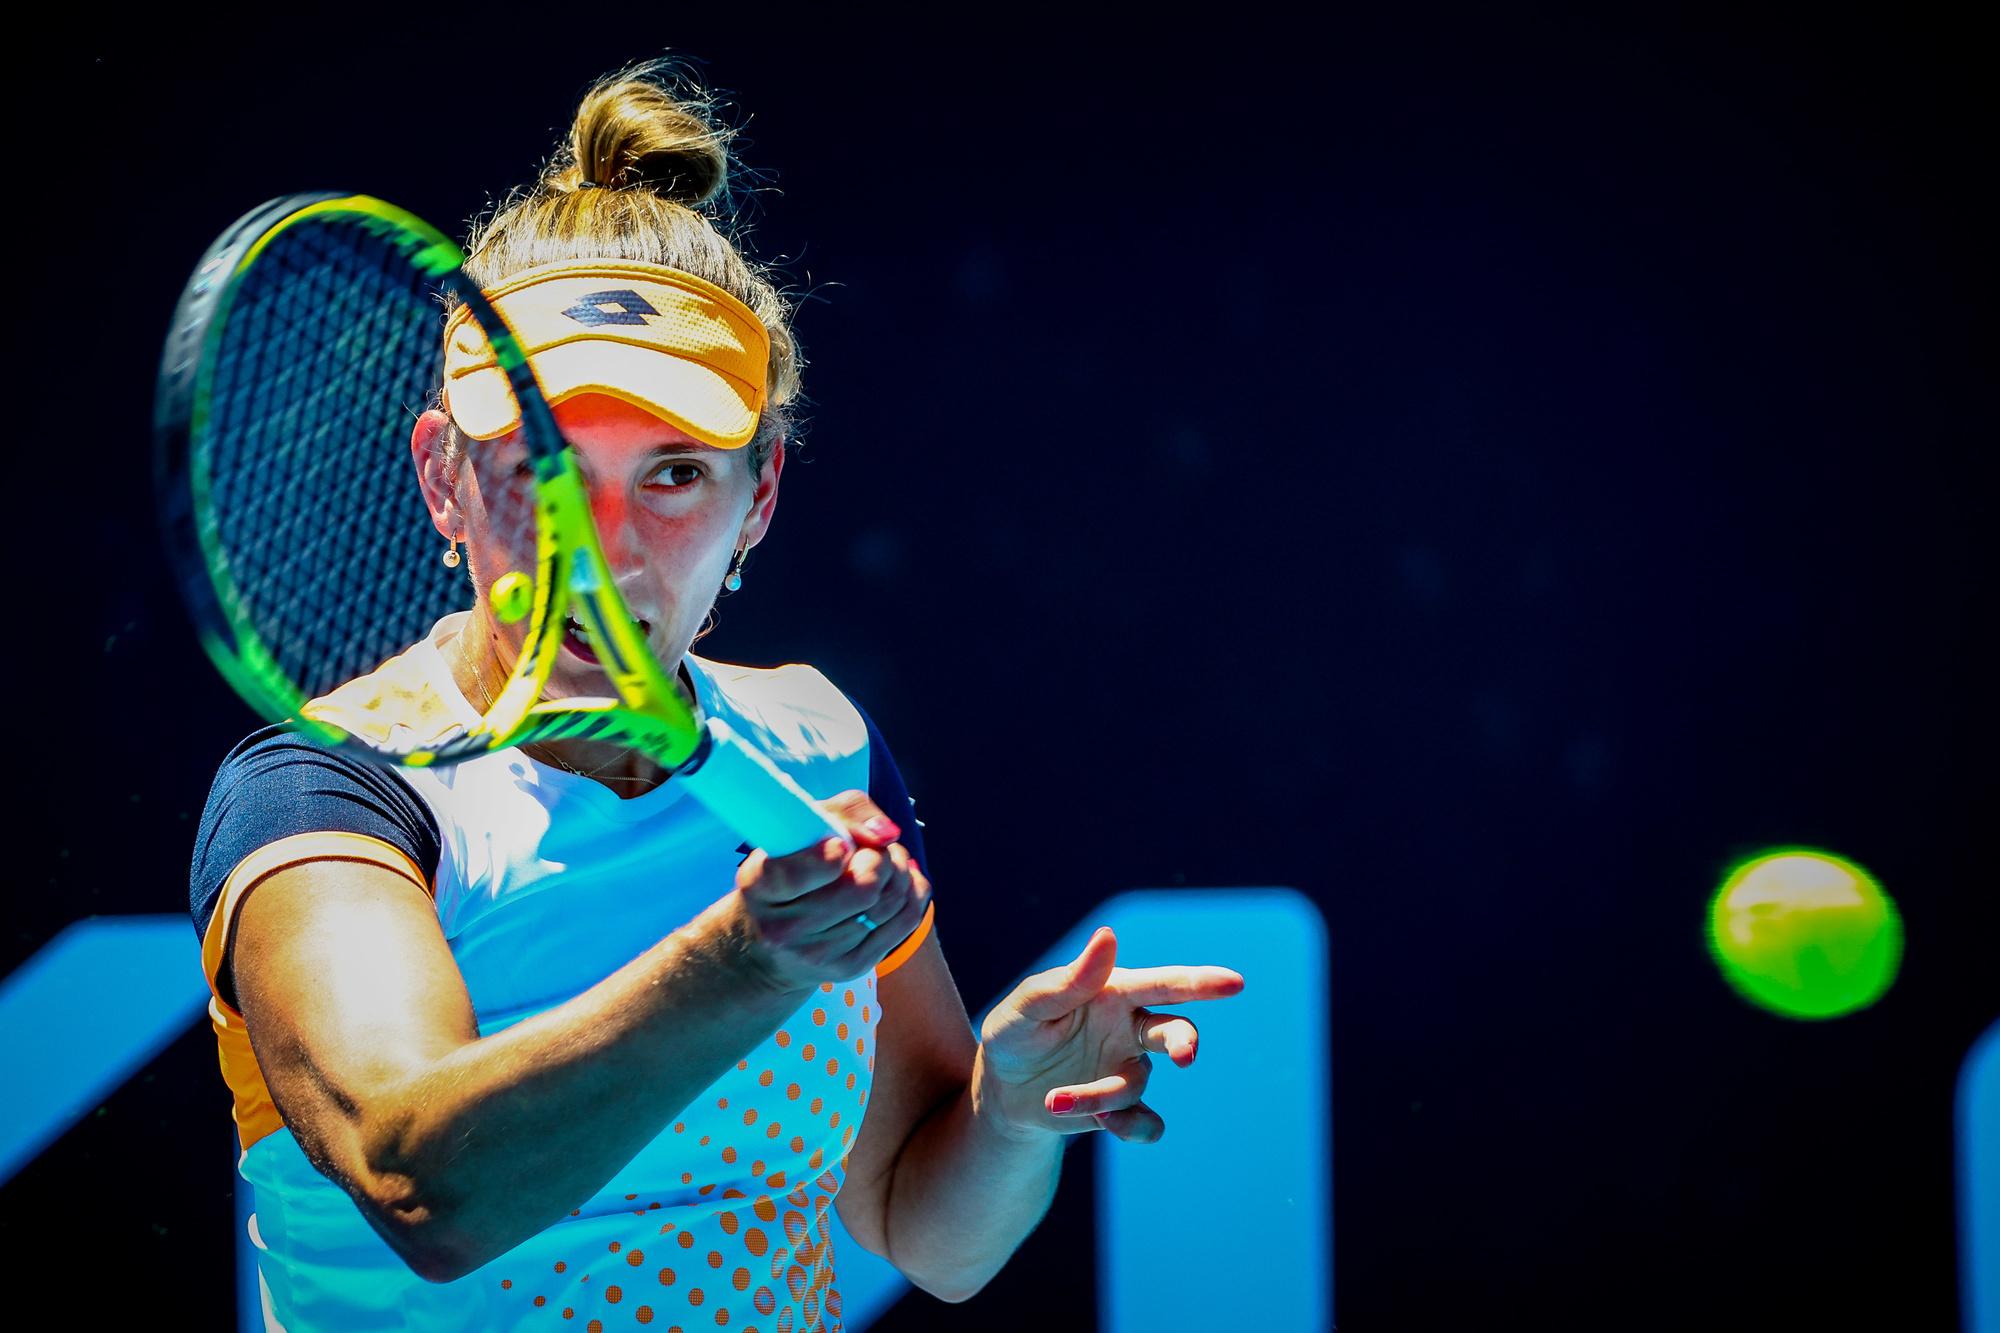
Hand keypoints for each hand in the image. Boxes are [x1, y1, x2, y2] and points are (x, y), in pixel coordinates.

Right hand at [728, 790, 930, 995]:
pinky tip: (901, 878)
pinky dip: (912, 890)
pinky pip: (905, 920)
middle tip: (873, 847)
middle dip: (880, 858)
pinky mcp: (851, 967)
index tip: (841, 846)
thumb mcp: (797, 828)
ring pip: (889, 902)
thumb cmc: (790, 866)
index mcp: (759, 886)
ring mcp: (818, 954)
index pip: (794, 876)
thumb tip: (886, 834)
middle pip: (862, 888)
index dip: (827, 858)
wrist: (771, 942)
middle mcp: (784, 928)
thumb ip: (842, 813)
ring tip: (887, 859)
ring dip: (899, 870)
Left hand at [973, 926, 1244, 1143]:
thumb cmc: (1015, 1033)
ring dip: (1099, 1095)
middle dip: (1185, 1042)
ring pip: (1136, 1084)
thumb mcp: (1027, 1007)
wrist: (1003, 1091)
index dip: (1200, 982)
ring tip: (1053, 1100)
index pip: (1163, 983)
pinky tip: (1101, 1125)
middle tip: (1185, 1056)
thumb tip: (1108, 935)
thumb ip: (1068, 980)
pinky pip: (1144, 1123)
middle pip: (1176, 1031)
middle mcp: (1131, 1029)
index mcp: (1114, 992)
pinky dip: (1128, 1127)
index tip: (1234, 982)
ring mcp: (1129, 1070)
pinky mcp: (1121, 1111)